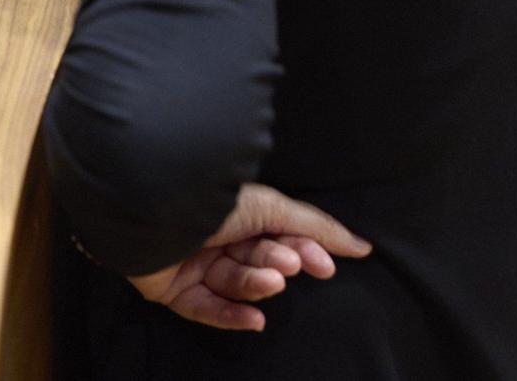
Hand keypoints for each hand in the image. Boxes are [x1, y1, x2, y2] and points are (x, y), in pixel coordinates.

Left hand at [126, 183, 370, 331]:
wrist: (154, 208)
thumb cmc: (214, 198)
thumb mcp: (273, 207)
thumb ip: (316, 227)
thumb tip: (362, 246)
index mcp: (235, 212)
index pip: (276, 238)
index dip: (301, 252)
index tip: (324, 265)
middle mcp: (213, 236)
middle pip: (257, 262)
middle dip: (277, 265)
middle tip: (288, 266)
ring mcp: (191, 263)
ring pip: (235, 284)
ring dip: (256, 284)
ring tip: (269, 278)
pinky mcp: (172, 288)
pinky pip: (206, 309)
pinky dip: (231, 314)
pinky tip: (254, 317)